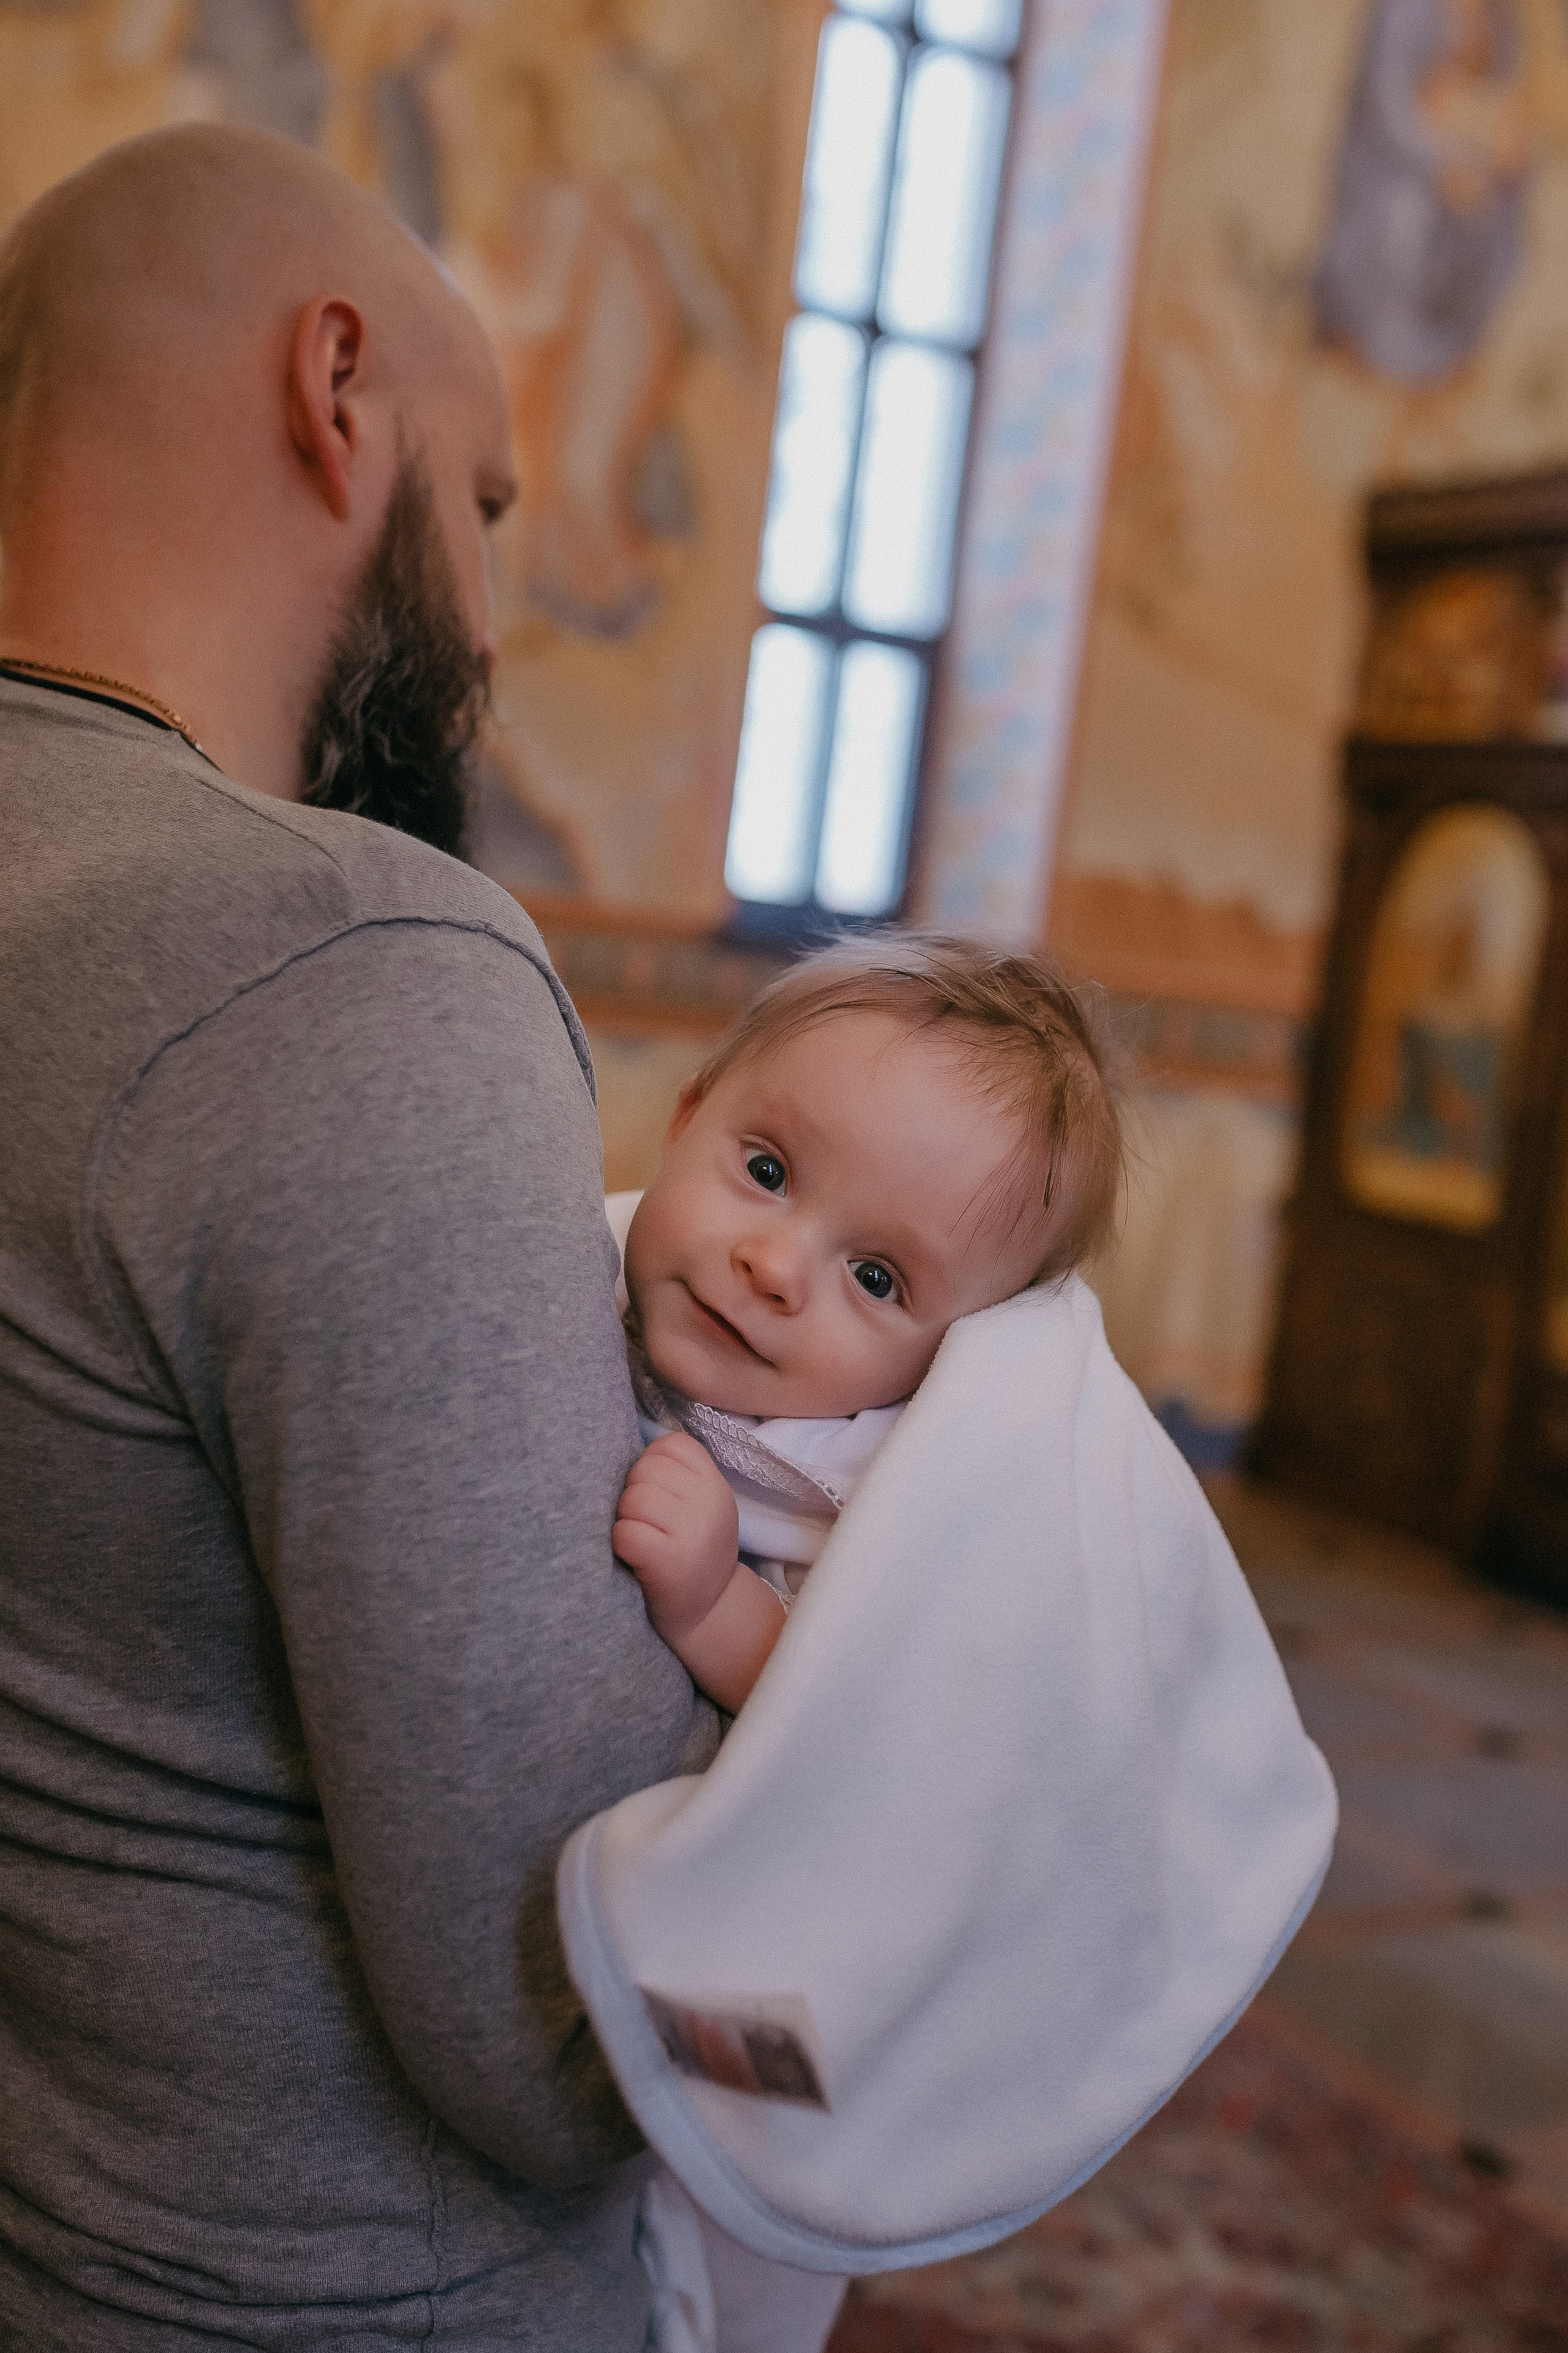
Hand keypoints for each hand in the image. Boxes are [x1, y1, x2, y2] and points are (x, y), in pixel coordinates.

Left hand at [614, 1432, 739, 1642]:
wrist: (708, 1613)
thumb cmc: (692, 1551)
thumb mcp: (701, 1506)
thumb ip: (677, 1474)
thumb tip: (619, 1440)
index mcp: (715, 1484)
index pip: (670, 1445)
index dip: (651, 1465)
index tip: (658, 1495)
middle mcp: (709, 1503)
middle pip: (644, 1470)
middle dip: (634, 1494)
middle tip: (648, 1523)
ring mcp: (692, 1531)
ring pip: (631, 1499)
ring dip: (626, 1521)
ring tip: (643, 1540)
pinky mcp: (669, 1560)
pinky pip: (624, 1532)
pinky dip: (621, 1545)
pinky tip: (636, 1558)